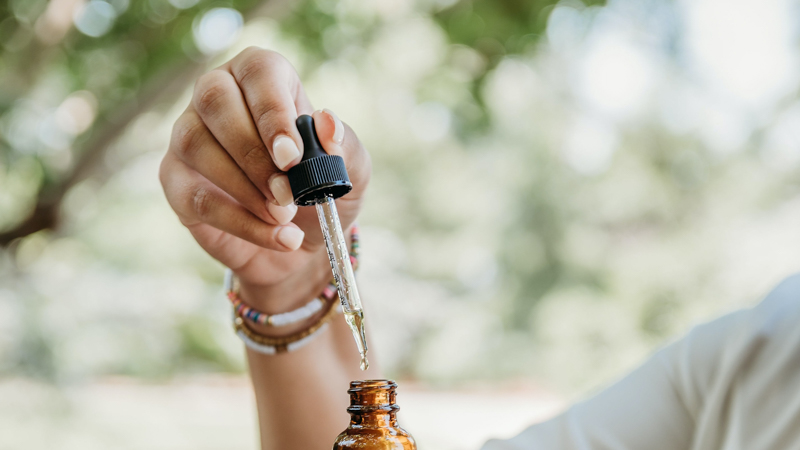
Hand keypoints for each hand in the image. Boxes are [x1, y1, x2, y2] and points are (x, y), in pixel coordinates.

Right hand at [159, 47, 370, 307]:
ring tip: (284, 216)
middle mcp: (218, 95)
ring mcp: (188, 135)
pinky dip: (240, 222)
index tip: (293, 157)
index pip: (259, 73)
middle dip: (254, 154)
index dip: (273, 113)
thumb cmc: (323, 188)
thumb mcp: (350, 168)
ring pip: (196, 145)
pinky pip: (196, 196)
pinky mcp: (175, 180)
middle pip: (215, 100)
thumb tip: (326, 121)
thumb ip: (343, 143)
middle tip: (288, 194)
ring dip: (245, 189)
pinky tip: (277, 236)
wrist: (303, 241)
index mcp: (263, 77)